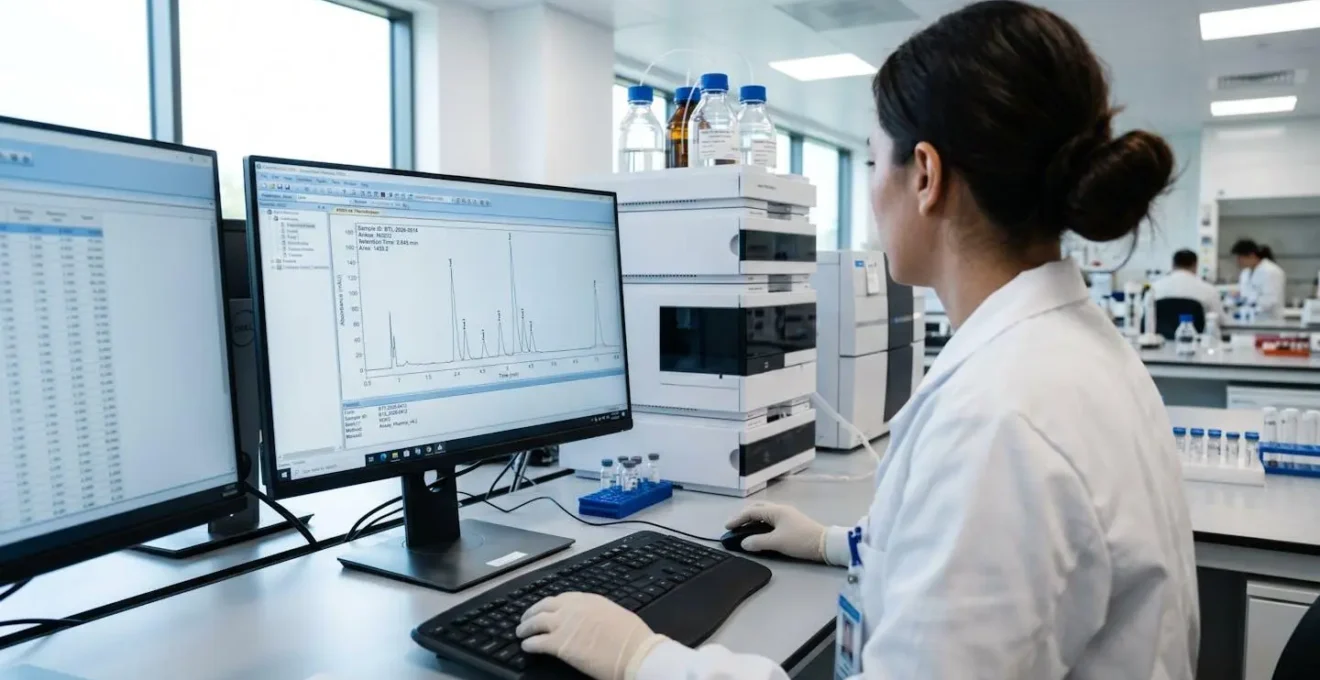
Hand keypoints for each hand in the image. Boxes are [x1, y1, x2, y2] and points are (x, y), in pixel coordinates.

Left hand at [518, 592, 665, 679]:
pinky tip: (526, 647)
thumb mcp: (615, 615)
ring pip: (535, 622)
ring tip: (520, 632)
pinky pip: (536, 642)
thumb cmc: (632, 637)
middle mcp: (573, 608)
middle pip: (544, 606)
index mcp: (588, 599)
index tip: (546, 609)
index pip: (562, 598)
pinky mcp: (558, 645)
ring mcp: (564, 625)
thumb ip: (600, 614)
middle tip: (526, 619)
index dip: (550, 604)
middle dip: (532, 612)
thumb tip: (595, 621)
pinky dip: (529, 644)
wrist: (633, 652)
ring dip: (525, 627)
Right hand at [725, 502, 827, 561]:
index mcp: (775, 510)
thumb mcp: (777, 542)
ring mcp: (787, 515)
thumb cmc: (800, 540)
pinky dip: (761, 523)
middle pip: (758, 508)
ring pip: (765, 513)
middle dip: (744, 515)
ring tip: (745, 529)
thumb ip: (758, 542)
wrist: (825, 544)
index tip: (727, 527)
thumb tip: (743, 542)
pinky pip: (771, 519)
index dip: (737, 519)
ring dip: (753, 519)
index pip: (751, 512)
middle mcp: (780, 509)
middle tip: (735, 525)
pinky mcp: (792, 522)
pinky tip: (760, 531)